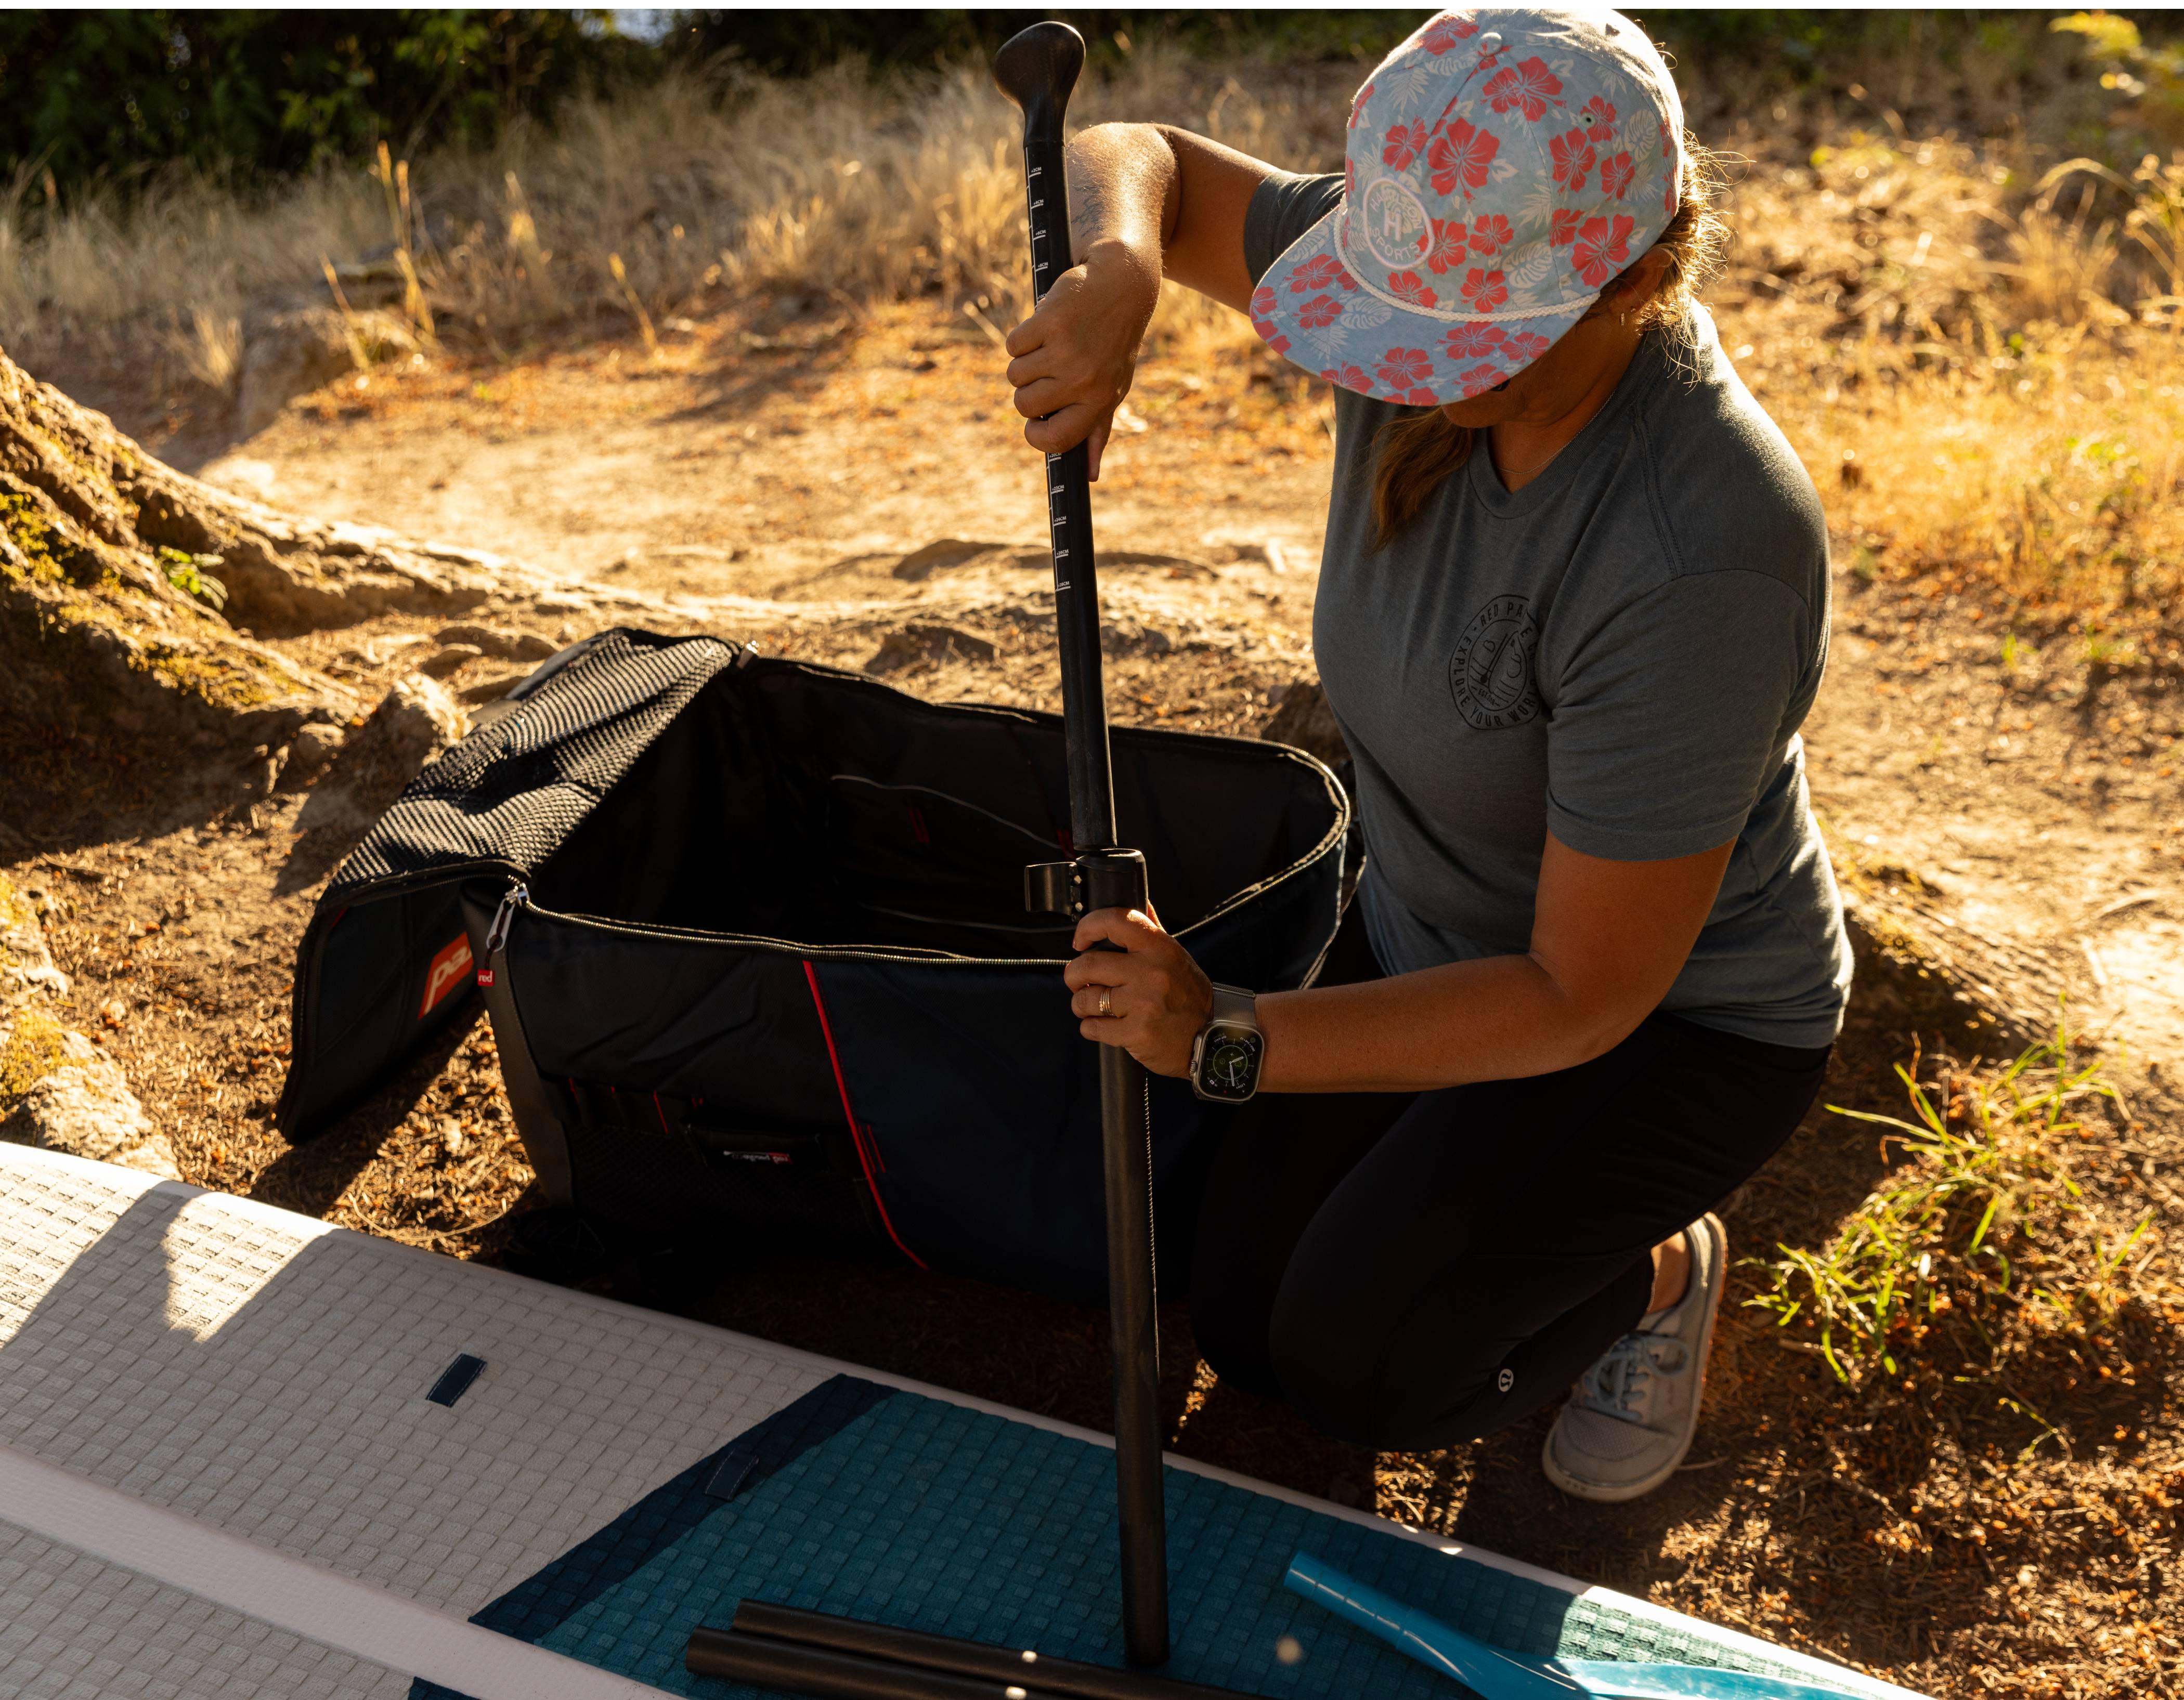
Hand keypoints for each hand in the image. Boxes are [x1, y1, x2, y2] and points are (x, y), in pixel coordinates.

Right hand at [1004, 239, 1159, 479]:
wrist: (1121, 285)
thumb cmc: (1113, 344)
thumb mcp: (1112, 388)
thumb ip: (1097, 429)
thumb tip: (1089, 474)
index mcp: (1098, 401)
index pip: (1057, 440)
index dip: (1037, 437)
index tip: (1035, 425)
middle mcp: (1084, 379)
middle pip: (1025, 405)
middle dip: (1028, 388)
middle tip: (1049, 368)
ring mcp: (1066, 350)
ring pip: (1015, 375)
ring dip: (1025, 360)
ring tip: (1051, 344)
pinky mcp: (1050, 322)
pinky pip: (1013, 345)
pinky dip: (1022, 336)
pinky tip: (1046, 326)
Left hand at [1062, 906, 1212, 1076]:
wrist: (1211, 1037)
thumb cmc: (1190, 996)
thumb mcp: (1177, 956)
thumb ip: (1152, 931)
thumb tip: (1140, 903)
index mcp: (1159, 947)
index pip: (1113, 921)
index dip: (1088, 927)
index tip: (1080, 941)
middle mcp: (1150, 972)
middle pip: (1087, 965)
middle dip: (1074, 975)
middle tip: (1079, 982)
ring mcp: (1142, 1004)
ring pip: (1084, 999)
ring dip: (1081, 1005)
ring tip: (1093, 1007)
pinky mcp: (1136, 1033)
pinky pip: (1092, 1028)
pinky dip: (1091, 1028)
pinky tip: (1104, 1026)